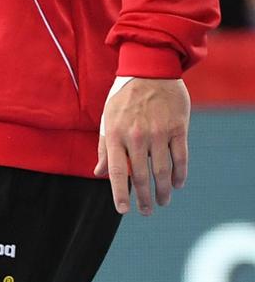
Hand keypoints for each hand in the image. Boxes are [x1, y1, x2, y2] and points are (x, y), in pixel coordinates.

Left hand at [93, 77, 189, 214]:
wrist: (149, 69)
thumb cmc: (124, 96)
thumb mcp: (107, 118)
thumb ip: (105, 147)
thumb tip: (99, 173)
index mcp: (116, 134)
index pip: (118, 171)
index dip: (120, 193)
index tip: (123, 210)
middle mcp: (137, 136)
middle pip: (142, 176)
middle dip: (144, 198)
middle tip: (146, 211)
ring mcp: (159, 133)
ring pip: (163, 171)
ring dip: (163, 191)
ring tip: (162, 202)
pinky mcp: (178, 129)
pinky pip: (181, 158)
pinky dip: (180, 174)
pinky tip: (177, 184)